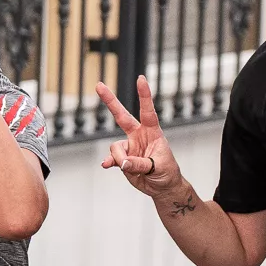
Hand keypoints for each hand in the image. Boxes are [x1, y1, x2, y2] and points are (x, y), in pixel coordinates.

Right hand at [93, 75, 190, 203]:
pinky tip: (106, 165)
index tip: (140, 78)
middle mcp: (139, 135)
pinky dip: (109, 162)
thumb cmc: (166, 172)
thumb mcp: (158, 166)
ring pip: (115, 147)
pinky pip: (111, 158)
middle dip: (110, 100)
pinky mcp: (122, 158)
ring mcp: (129, 146)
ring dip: (119, 158)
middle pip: (121, 116)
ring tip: (131, 169)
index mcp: (152, 132)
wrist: (162, 186)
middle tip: (99, 85)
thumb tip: (122, 162)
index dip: (144, 95)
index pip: (148, 111)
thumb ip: (140, 163)